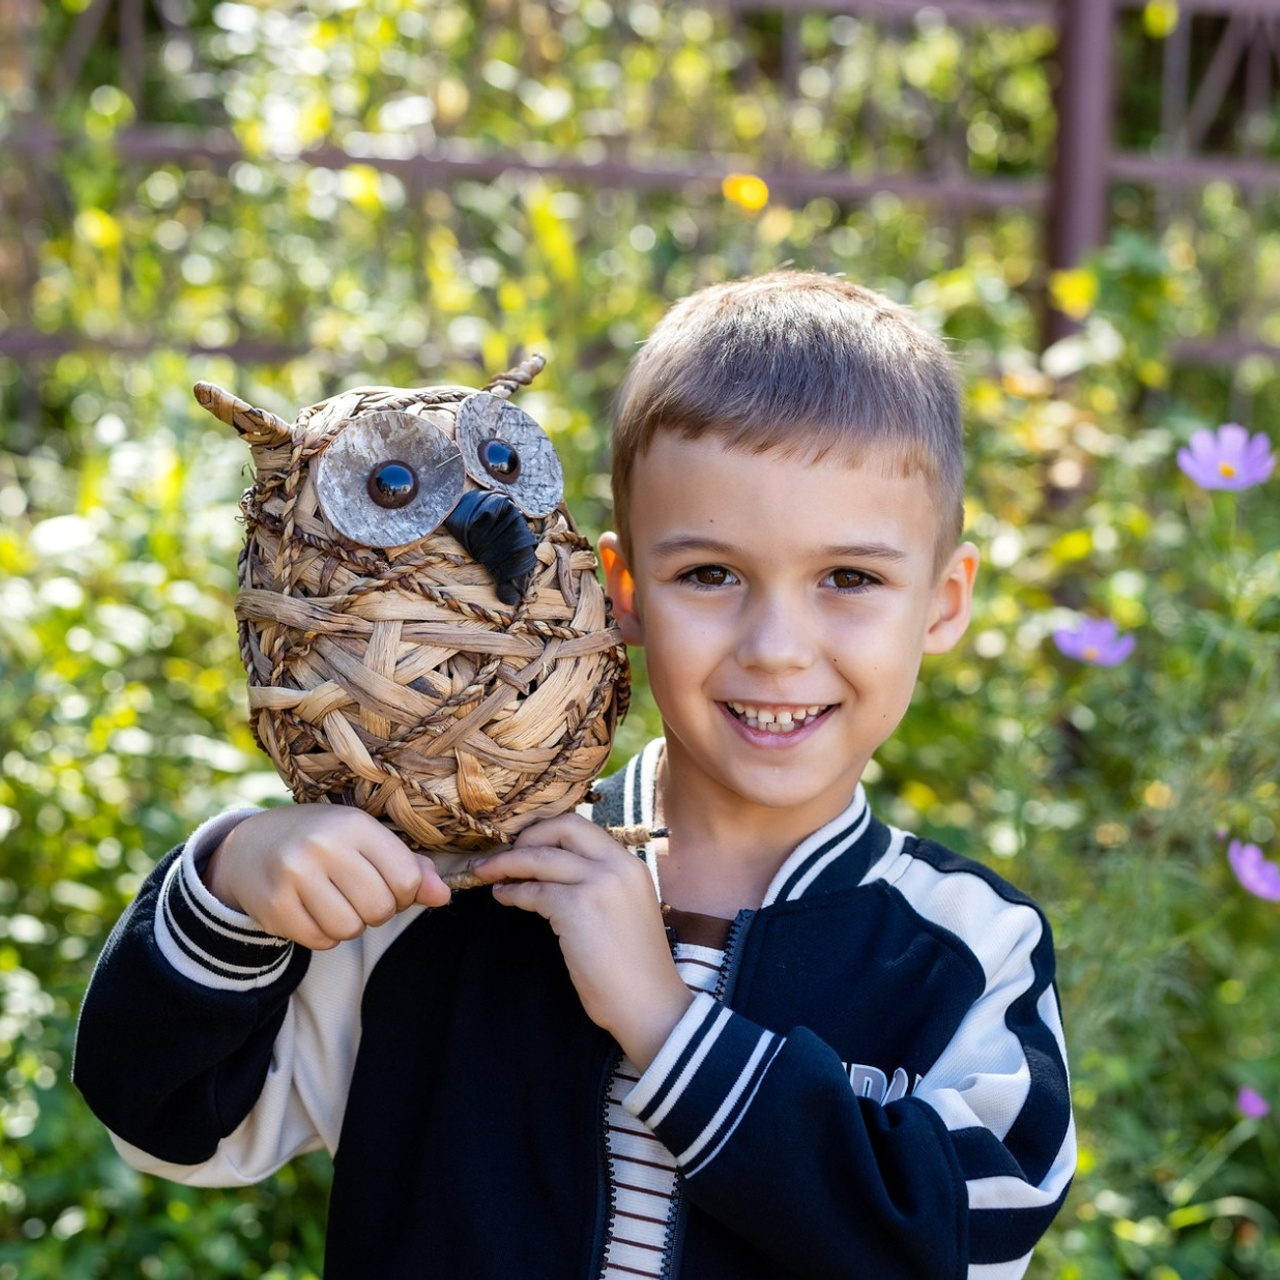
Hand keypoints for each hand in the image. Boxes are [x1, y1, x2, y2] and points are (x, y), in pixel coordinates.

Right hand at [203, 805, 450, 949]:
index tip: (391, 886)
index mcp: (354, 824)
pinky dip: (325, 935)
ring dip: (351, 925)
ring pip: (350, 929)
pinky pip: (320, 941)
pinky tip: (313, 912)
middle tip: (359, 896)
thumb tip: (443, 896)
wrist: (250, 846)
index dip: (407, 892)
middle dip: (378, 911)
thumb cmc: (323, 841)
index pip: (406, 877)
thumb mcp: (366, 840)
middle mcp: (323, 845)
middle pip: (379, 907)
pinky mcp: (274, 905)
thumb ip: (410, 867)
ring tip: (337, 903)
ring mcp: (294, 875)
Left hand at [473, 814, 692, 1069]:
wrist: (649, 1002)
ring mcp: (598, 884)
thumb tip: (556, 873)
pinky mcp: (577, 908)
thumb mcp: (625, 908)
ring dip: (506, 863)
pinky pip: (534, 891)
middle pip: (562, 828)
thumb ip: (601, 884)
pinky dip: (512, 892)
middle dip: (526, 837)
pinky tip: (503, 897)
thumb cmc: (635, 966)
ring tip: (486, 872)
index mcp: (630, 864)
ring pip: (540, 857)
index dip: (547, 832)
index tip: (526, 845)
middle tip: (504, 854)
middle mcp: (617, 865)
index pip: (582, 826)